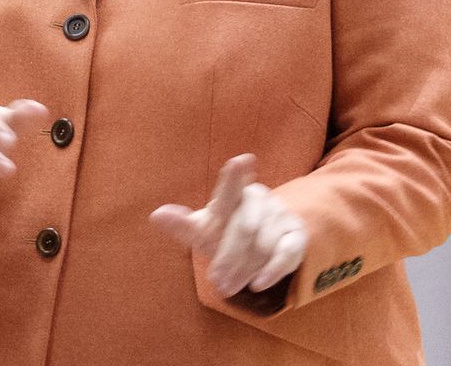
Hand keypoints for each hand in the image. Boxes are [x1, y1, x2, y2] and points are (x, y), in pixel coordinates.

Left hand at [150, 153, 307, 296]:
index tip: (241, 161)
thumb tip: (155, 215)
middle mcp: (258, 199)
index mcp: (232, 195)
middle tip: (217, 282)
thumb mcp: (203, 231)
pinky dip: (271, 271)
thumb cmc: (224, 234)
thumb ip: (182, 225)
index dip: (235, 177)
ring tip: (228, 288)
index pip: (232, 187)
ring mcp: (279, 214)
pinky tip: (257, 285)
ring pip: (263, 244)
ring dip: (244, 270)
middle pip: (244, 227)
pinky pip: (286, 253)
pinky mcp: (295, 234)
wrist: (263, 243)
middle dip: (229, 257)